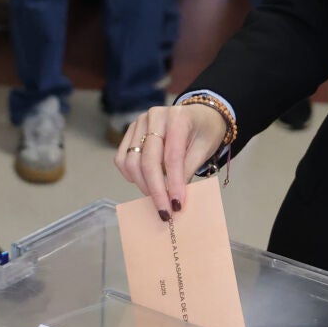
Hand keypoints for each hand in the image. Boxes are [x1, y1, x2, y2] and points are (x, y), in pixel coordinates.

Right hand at [114, 104, 228, 219]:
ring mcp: (140, 122)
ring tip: (158, 197)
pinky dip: (131, 175)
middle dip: (156, 190)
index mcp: (178, 117)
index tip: (176, 205)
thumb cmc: (204, 132)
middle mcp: (155, 116)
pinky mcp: (131, 131)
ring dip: (143, 185)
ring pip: (132, 161)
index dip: (173, 183)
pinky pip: (122, 158)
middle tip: (164, 211)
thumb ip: (188, 170)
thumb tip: (174, 197)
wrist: (200, 115)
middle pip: (148, 160)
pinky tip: (145, 183)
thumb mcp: (204, 149)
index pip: (172, 155)